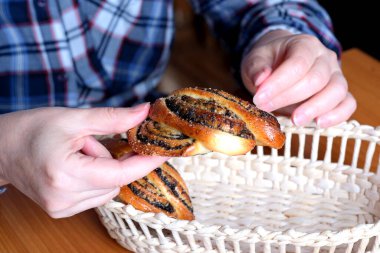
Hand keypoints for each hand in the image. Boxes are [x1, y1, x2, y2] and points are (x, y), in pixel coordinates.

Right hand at [0, 104, 167, 217]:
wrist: (1, 148)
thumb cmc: (32, 129)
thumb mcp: (74, 118)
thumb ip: (113, 119)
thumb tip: (144, 112)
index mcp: (65, 174)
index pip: (119, 174)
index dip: (146, 162)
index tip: (165, 152)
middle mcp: (64, 198)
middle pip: (115, 181)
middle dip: (112, 159)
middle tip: (88, 142)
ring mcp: (61, 208)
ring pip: (108, 189)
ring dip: (104, 169)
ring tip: (78, 154)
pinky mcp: (61, 211)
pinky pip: (96, 195)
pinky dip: (96, 179)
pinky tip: (77, 166)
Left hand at [241, 30, 355, 126]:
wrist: (280, 62)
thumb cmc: (269, 62)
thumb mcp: (255, 59)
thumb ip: (256, 68)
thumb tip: (260, 80)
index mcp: (305, 45)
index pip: (297, 64)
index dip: (278, 84)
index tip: (259, 98)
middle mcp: (325, 58)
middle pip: (315, 79)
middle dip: (289, 98)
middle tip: (266, 108)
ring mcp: (336, 75)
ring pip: (337, 91)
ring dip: (315, 108)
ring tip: (295, 121)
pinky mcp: (340, 93)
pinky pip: (348, 104)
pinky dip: (337, 116)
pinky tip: (318, 124)